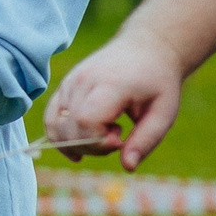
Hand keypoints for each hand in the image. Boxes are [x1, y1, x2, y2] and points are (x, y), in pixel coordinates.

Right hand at [42, 31, 184, 170]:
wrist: (146, 48)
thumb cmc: (158, 83)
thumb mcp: (164, 113)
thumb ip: (146, 141)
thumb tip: (127, 167)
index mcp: (111, 85)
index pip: (86, 121)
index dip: (99, 142)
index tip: (121, 139)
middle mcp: (84, 80)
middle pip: (69, 127)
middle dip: (91, 146)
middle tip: (117, 137)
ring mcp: (70, 81)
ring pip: (56, 125)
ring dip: (77, 142)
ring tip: (103, 135)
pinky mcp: (64, 85)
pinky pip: (51, 117)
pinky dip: (61, 136)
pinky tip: (81, 144)